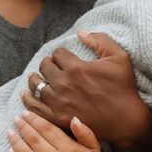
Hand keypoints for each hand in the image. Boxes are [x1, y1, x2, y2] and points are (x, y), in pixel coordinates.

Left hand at [8, 109, 100, 151]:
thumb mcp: (95, 151)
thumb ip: (86, 134)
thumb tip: (73, 119)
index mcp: (69, 150)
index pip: (48, 130)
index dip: (35, 120)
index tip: (26, 113)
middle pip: (34, 139)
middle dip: (23, 126)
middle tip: (16, 118)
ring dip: (16, 141)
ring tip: (10, 131)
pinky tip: (10, 151)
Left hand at [21, 30, 151, 151]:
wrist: (126, 120)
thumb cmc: (123, 87)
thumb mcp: (119, 57)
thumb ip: (99, 40)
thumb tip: (79, 32)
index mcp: (77, 67)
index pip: (57, 54)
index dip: (60, 54)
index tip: (64, 58)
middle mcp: (64, 84)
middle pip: (44, 67)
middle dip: (48, 64)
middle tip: (52, 67)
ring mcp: (59, 103)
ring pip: (36, 85)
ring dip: (36, 79)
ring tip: (37, 78)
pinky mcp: (57, 119)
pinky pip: (35, 107)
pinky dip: (28, 99)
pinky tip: (26, 94)